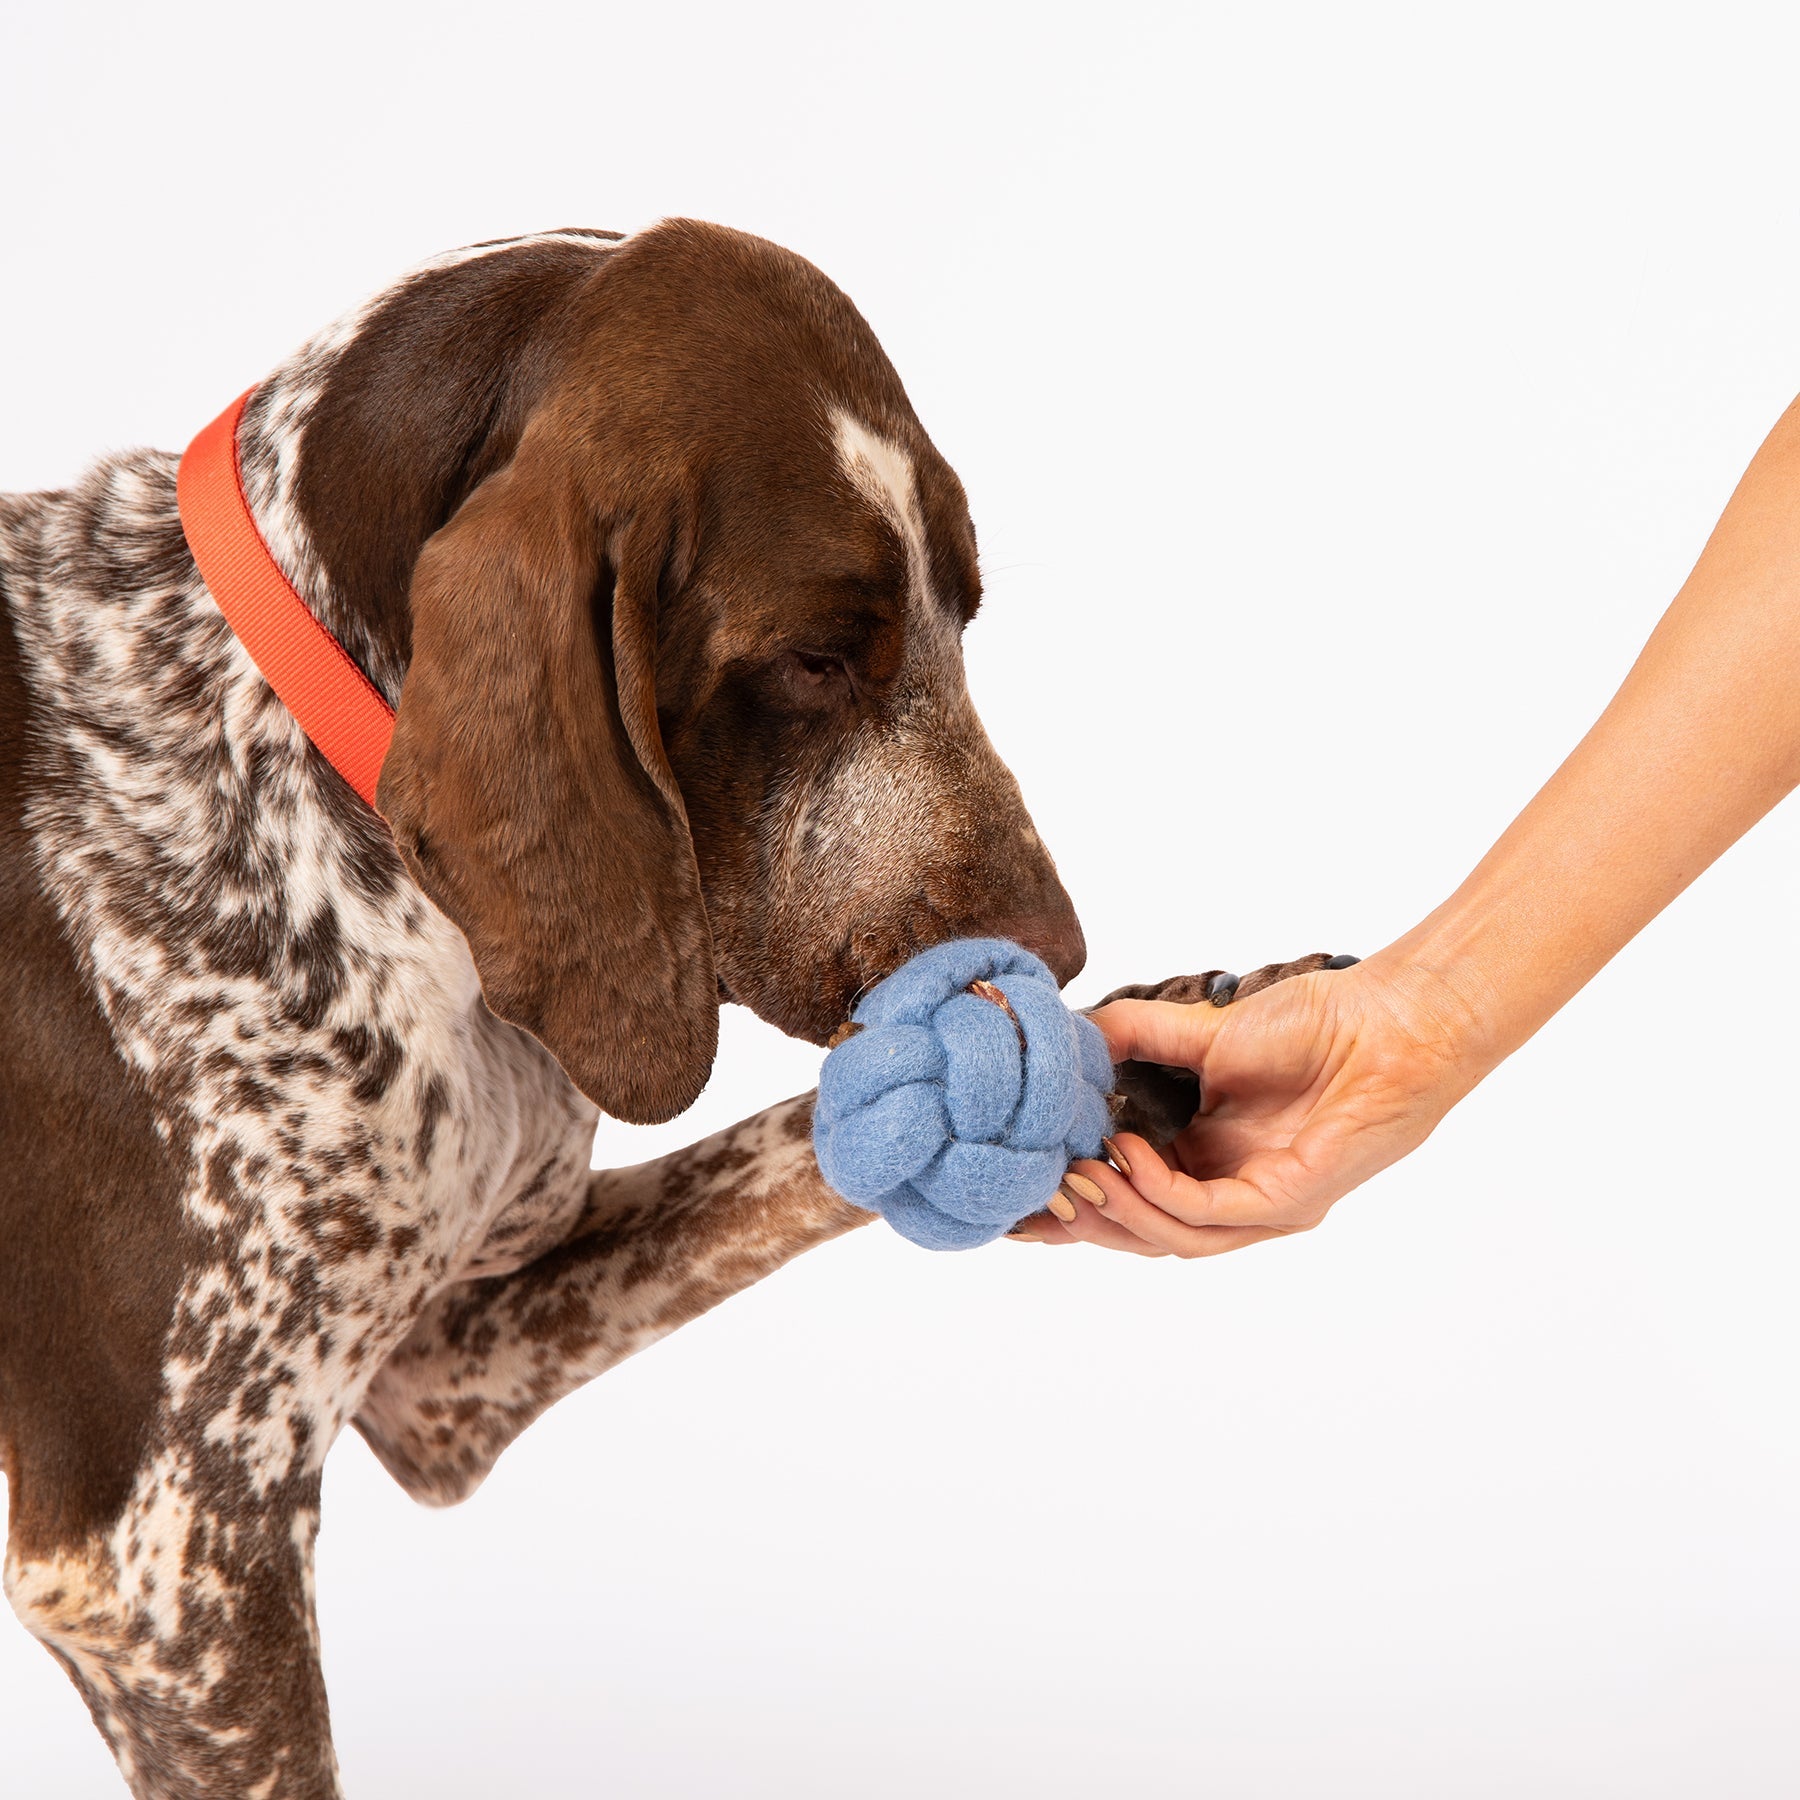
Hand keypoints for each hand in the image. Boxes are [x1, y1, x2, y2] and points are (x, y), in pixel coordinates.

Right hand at [1022, 956, 1483, 1255]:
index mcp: (1211, 1163)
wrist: (1393, 1019)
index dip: (1074, 1205)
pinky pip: (1209, 1213)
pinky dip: (1159, 1190)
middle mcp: (1235, 1196)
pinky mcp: (1290, 1202)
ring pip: (1172, 1237)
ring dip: (1115, 1211)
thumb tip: (1067, 1028)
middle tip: (1023, 1204)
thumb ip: (1134, 1035)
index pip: (1131, 1201)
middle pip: (1142, 1235)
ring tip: (1071, 1176)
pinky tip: (1127, 1156)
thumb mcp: (1203, 1032)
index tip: (1014, 1196)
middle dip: (1080, 1225)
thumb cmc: (1318, 1024)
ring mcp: (1265, 1207)